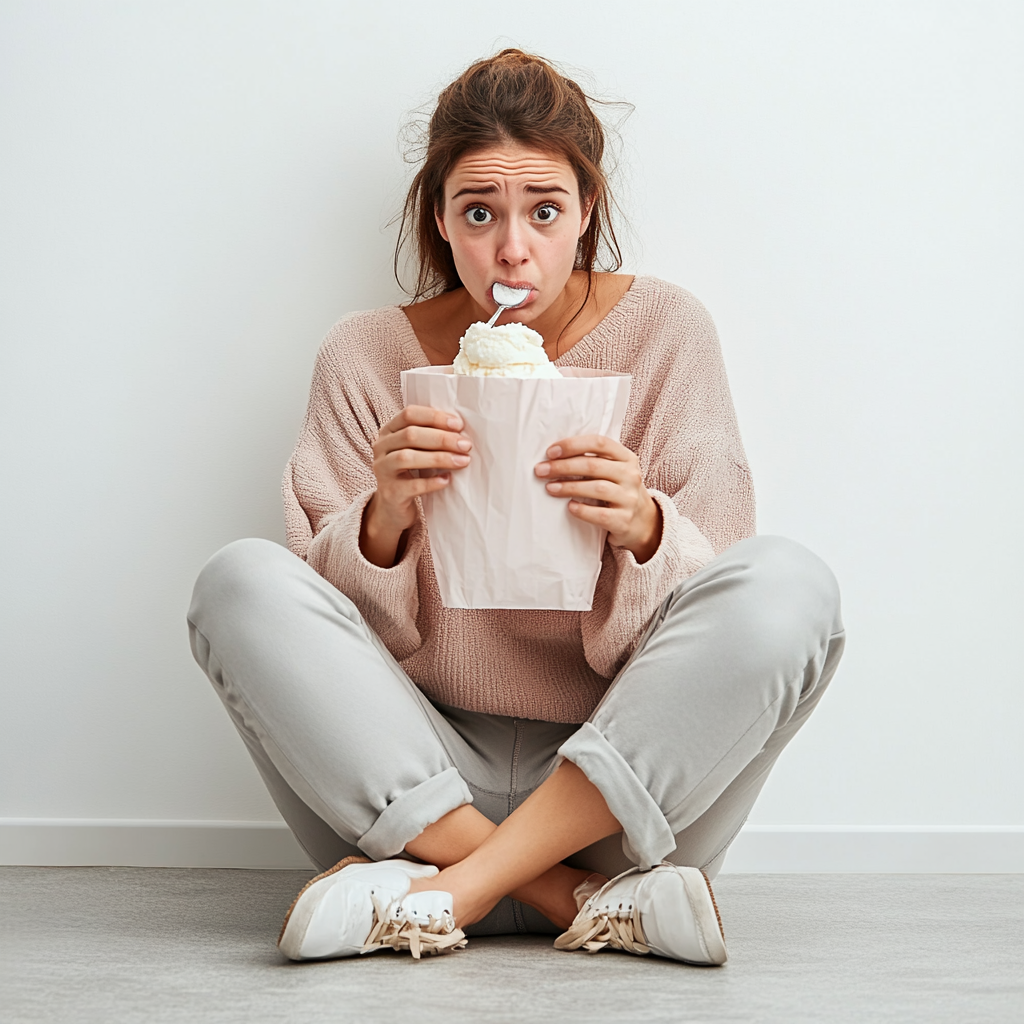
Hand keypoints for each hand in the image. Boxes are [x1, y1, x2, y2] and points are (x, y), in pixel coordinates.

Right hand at [361, 405, 471, 566]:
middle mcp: (381, 447)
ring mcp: (382, 470)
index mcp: (388, 431)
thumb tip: (461, 431)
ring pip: (407, 458)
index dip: (434, 417)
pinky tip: (447, 480)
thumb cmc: (411, 473)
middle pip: (410, 435)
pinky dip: (431, 482)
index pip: (409, 414)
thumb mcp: (416, 451)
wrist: (393, 507)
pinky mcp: (390, 493)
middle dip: (442, 438)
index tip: (458, 425)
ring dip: (439, 458)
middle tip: (466, 445)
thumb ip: (430, 437)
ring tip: (462, 461)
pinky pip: (411, 486)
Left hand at [535, 435, 662, 562]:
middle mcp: (631, 475)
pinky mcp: (624, 520)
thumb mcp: (614, 470)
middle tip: (541, 470)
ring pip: (597, 488)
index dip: (573, 445)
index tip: (550, 452)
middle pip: (593, 465)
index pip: (599, 443)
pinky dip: (583, 510)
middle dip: (563, 466)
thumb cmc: (618, 490)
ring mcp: (629, 498)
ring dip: (569, 487)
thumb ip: (593, 459)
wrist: (643, 522)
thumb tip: (553, 455)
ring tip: (550, 488)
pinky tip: (570, 507)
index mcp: (626, 457)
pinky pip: (601, 515)